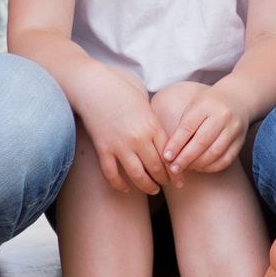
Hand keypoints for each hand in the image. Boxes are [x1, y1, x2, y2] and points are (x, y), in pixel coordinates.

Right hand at [79, 72, 169, 193]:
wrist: (94, 86)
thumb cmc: (122, 90)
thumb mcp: (146, 105)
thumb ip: (155, 124)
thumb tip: (165, 140)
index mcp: (152, 126)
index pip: (169, 155)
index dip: (176, 170)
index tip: (181, 179)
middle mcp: (138, 138)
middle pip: (156, 168)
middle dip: (165, 180)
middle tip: (170, 185)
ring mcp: (119, 145)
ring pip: (137, 175)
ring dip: (147, 186)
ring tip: (153, 190)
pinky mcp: (103, 149)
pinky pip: (111, 174)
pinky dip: (119, 184)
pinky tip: (126, 189)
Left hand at [151, 81, 251, 173]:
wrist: (237, 98)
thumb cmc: (208, 105)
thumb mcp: (193, 107)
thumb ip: (183, 127)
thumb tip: (170, 154)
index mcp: (206, 104)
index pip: (188, 127)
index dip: (176, 144)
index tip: (166, 157)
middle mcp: (223, 116)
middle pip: (202, 142)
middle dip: (185, 158)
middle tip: (173, 169)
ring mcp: (234, 129)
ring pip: (215, 153)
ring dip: (197, 164)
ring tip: (185, 168)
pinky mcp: (240, 140)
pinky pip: (226, 159)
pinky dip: (211, 167)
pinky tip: (200, 167)